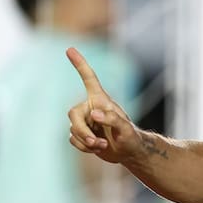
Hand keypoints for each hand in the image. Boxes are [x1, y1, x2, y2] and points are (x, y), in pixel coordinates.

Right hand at [66, 47, 143, 163]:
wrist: (129, 153)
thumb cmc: (132, 138)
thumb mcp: (126, 129)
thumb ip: (112, 119)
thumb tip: (94, 114)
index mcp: (101, 100)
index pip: (89, 79)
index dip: (80, 64)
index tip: (70, 49)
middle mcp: (90, 108)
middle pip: (73, 114)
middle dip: (82, 130)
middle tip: (95, 142)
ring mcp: (85, 121)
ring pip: (72, 129)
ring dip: (86, 141)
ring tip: (103, 145)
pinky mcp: (81, 134)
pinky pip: (73, 140)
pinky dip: (84, 147)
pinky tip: (97, 148)